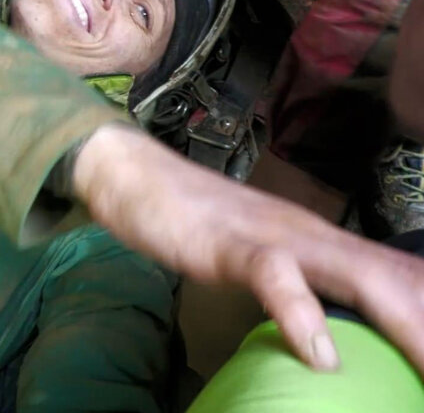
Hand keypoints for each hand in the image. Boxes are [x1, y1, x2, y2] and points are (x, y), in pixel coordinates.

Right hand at [72, 123, 423, 373]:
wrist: (134, 173)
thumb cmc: (194, 220)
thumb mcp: (259, 259)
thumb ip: (297, 287)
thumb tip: (326, 336)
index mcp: (322, 242)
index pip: (399, 276)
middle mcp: (312, 235)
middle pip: (397, 280)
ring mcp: (273, 235)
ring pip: (357, 275)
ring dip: (402, 321)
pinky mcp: (229, 243)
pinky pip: (274, 277)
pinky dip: (303, 315)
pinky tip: (322, 357)